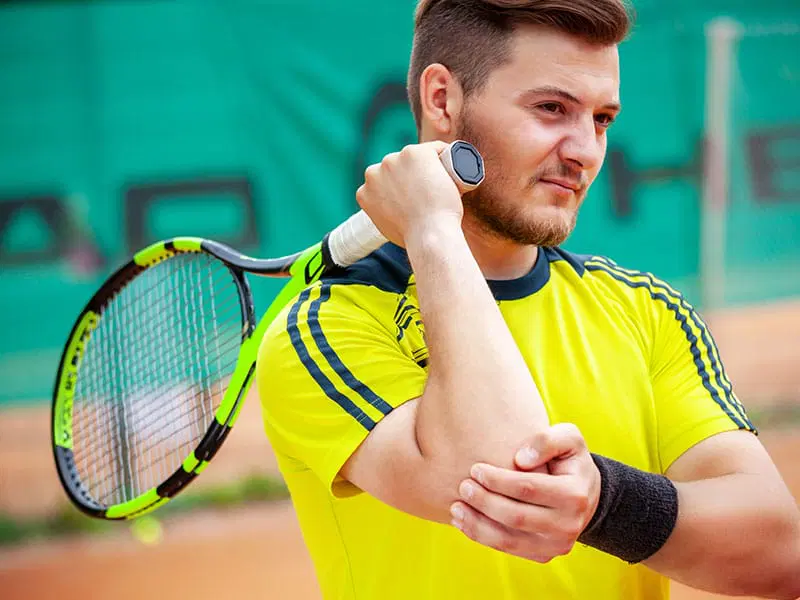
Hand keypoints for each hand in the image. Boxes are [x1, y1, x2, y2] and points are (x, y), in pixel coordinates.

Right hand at [356, 142, 463, 246]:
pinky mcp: (416, 153)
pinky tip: (454, 164)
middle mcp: (375, 171)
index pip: (385, 180)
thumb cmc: (415, 238)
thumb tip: (392, 216)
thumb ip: (385, 217)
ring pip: (416, 156)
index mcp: (365, 190)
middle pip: (398, 166)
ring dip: (429, 164)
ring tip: (444, 181)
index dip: (402, 186)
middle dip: (413, 173)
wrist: (428, 235)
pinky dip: (446, 154)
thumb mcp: (388, 228)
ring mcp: (394, 160)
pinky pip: (435, 149)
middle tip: (432, 189)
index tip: (417, 194)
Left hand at [449, 423, 601, 562]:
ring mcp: (557, 545)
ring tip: (456, 507)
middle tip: (463, 486)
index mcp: (575, 495)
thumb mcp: (569, 438)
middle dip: (485, 502)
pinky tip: (463, 522)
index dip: (498, 480)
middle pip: (516, 517)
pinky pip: (509, 550)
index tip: (475, 468)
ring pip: (509, 540)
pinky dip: (482, 537)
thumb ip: (547, 440)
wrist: (585, 493)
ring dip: (478, 524)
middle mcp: (569, 525)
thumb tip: (520, 459)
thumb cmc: (569, 459)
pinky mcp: (544, 555)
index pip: (528, 488)